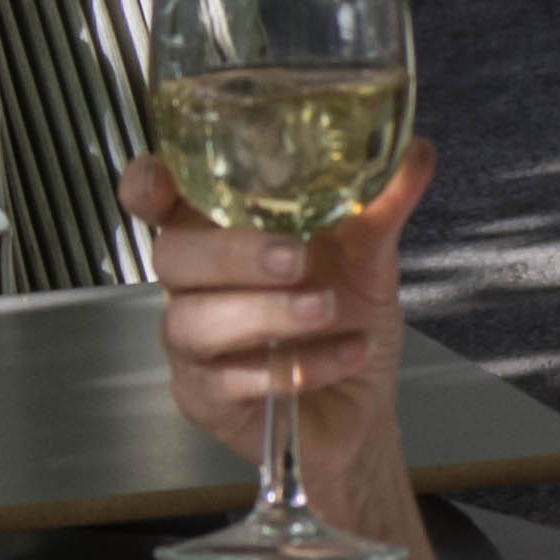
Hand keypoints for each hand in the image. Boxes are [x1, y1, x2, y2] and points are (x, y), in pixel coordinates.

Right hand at [119, 135, 434, 512]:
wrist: (364, 407)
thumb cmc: (348, 322)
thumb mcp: (370, 259)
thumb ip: (380, 207)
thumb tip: (415, 152)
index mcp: (219, 235)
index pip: (155, 201)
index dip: (145, 185)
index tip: (162, 180)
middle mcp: (194, 286)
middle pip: (171, 256)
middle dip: (232, 254)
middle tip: (295, 258)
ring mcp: (193, 345)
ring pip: (193, 322)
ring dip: (264, 313)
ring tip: (326, 309)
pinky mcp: (207, 399)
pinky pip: (232, 382)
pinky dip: (295, 368)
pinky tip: (345, 354)